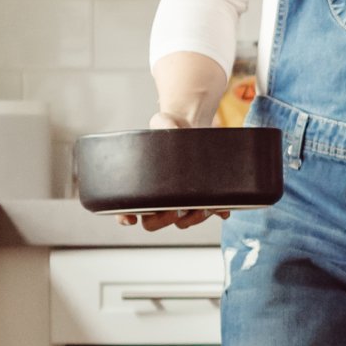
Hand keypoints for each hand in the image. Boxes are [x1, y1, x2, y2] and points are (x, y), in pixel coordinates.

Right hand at [118, 110, 231, 233]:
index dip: (124, 216)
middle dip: (163, 220)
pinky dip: (215, 212)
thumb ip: (163, 124)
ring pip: (181, 222)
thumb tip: (175, 130)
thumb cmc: (168, 128)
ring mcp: (178, 202)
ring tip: (202, 207)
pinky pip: (206, 212)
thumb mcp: (163, 122)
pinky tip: (221, 209)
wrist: (190, 128)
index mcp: (140, 185)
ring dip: (192, 218)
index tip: (130, 218)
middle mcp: (157, 199)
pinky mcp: (199, 199)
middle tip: (174, 210)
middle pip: (153, 223)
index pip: (125, 208)